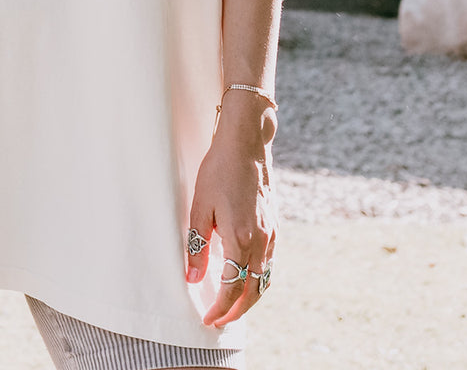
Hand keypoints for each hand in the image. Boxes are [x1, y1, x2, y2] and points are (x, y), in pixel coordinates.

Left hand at [185, 103, 276, 326]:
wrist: (246, 145)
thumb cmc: (218, 171)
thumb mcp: (199, 207)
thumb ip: (196, 245)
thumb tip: (192, 278)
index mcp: (241, 239)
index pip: (232, 288)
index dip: (220, 309)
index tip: (207, 320)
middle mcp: (261, 242)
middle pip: (253, 291)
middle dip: (236, 311)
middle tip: (219, 321)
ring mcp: (271, 235)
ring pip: (264, 279)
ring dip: (249, 298)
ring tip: (231, 306)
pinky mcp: (274, 226)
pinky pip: (268, 263)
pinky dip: (258, 279)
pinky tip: (244, 277)